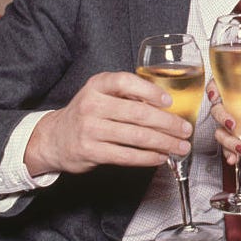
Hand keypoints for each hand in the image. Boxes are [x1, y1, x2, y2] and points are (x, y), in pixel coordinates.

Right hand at [24, 71, 192, 174]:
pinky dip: (147, 157)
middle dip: (167, 123)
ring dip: (163, 143)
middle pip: (137, 113)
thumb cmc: (88, 113)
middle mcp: (92, 105)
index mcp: (97, 85)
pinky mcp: (91, 151)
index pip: (125, 82)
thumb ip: (129, 94)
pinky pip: (126, 156)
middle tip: (185, 130)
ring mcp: (90, 129)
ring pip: (135, 137)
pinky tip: (160, 157)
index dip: (150, 91)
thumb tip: (167, 104)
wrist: (55, 138)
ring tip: (180, 147)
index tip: (169, 102)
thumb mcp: (102, 94)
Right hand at [207, 79, 240, 169]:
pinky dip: (228, 153)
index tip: (215, 94)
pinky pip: (225, 148)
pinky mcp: (236, 145)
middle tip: (232, 125)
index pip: (226, 90)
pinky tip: (235, 157)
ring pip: (219, 131)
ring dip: (228, 141)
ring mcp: (236, 130)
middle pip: (217, 110)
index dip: (215, 89)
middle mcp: (238, 114)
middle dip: (221, 117)